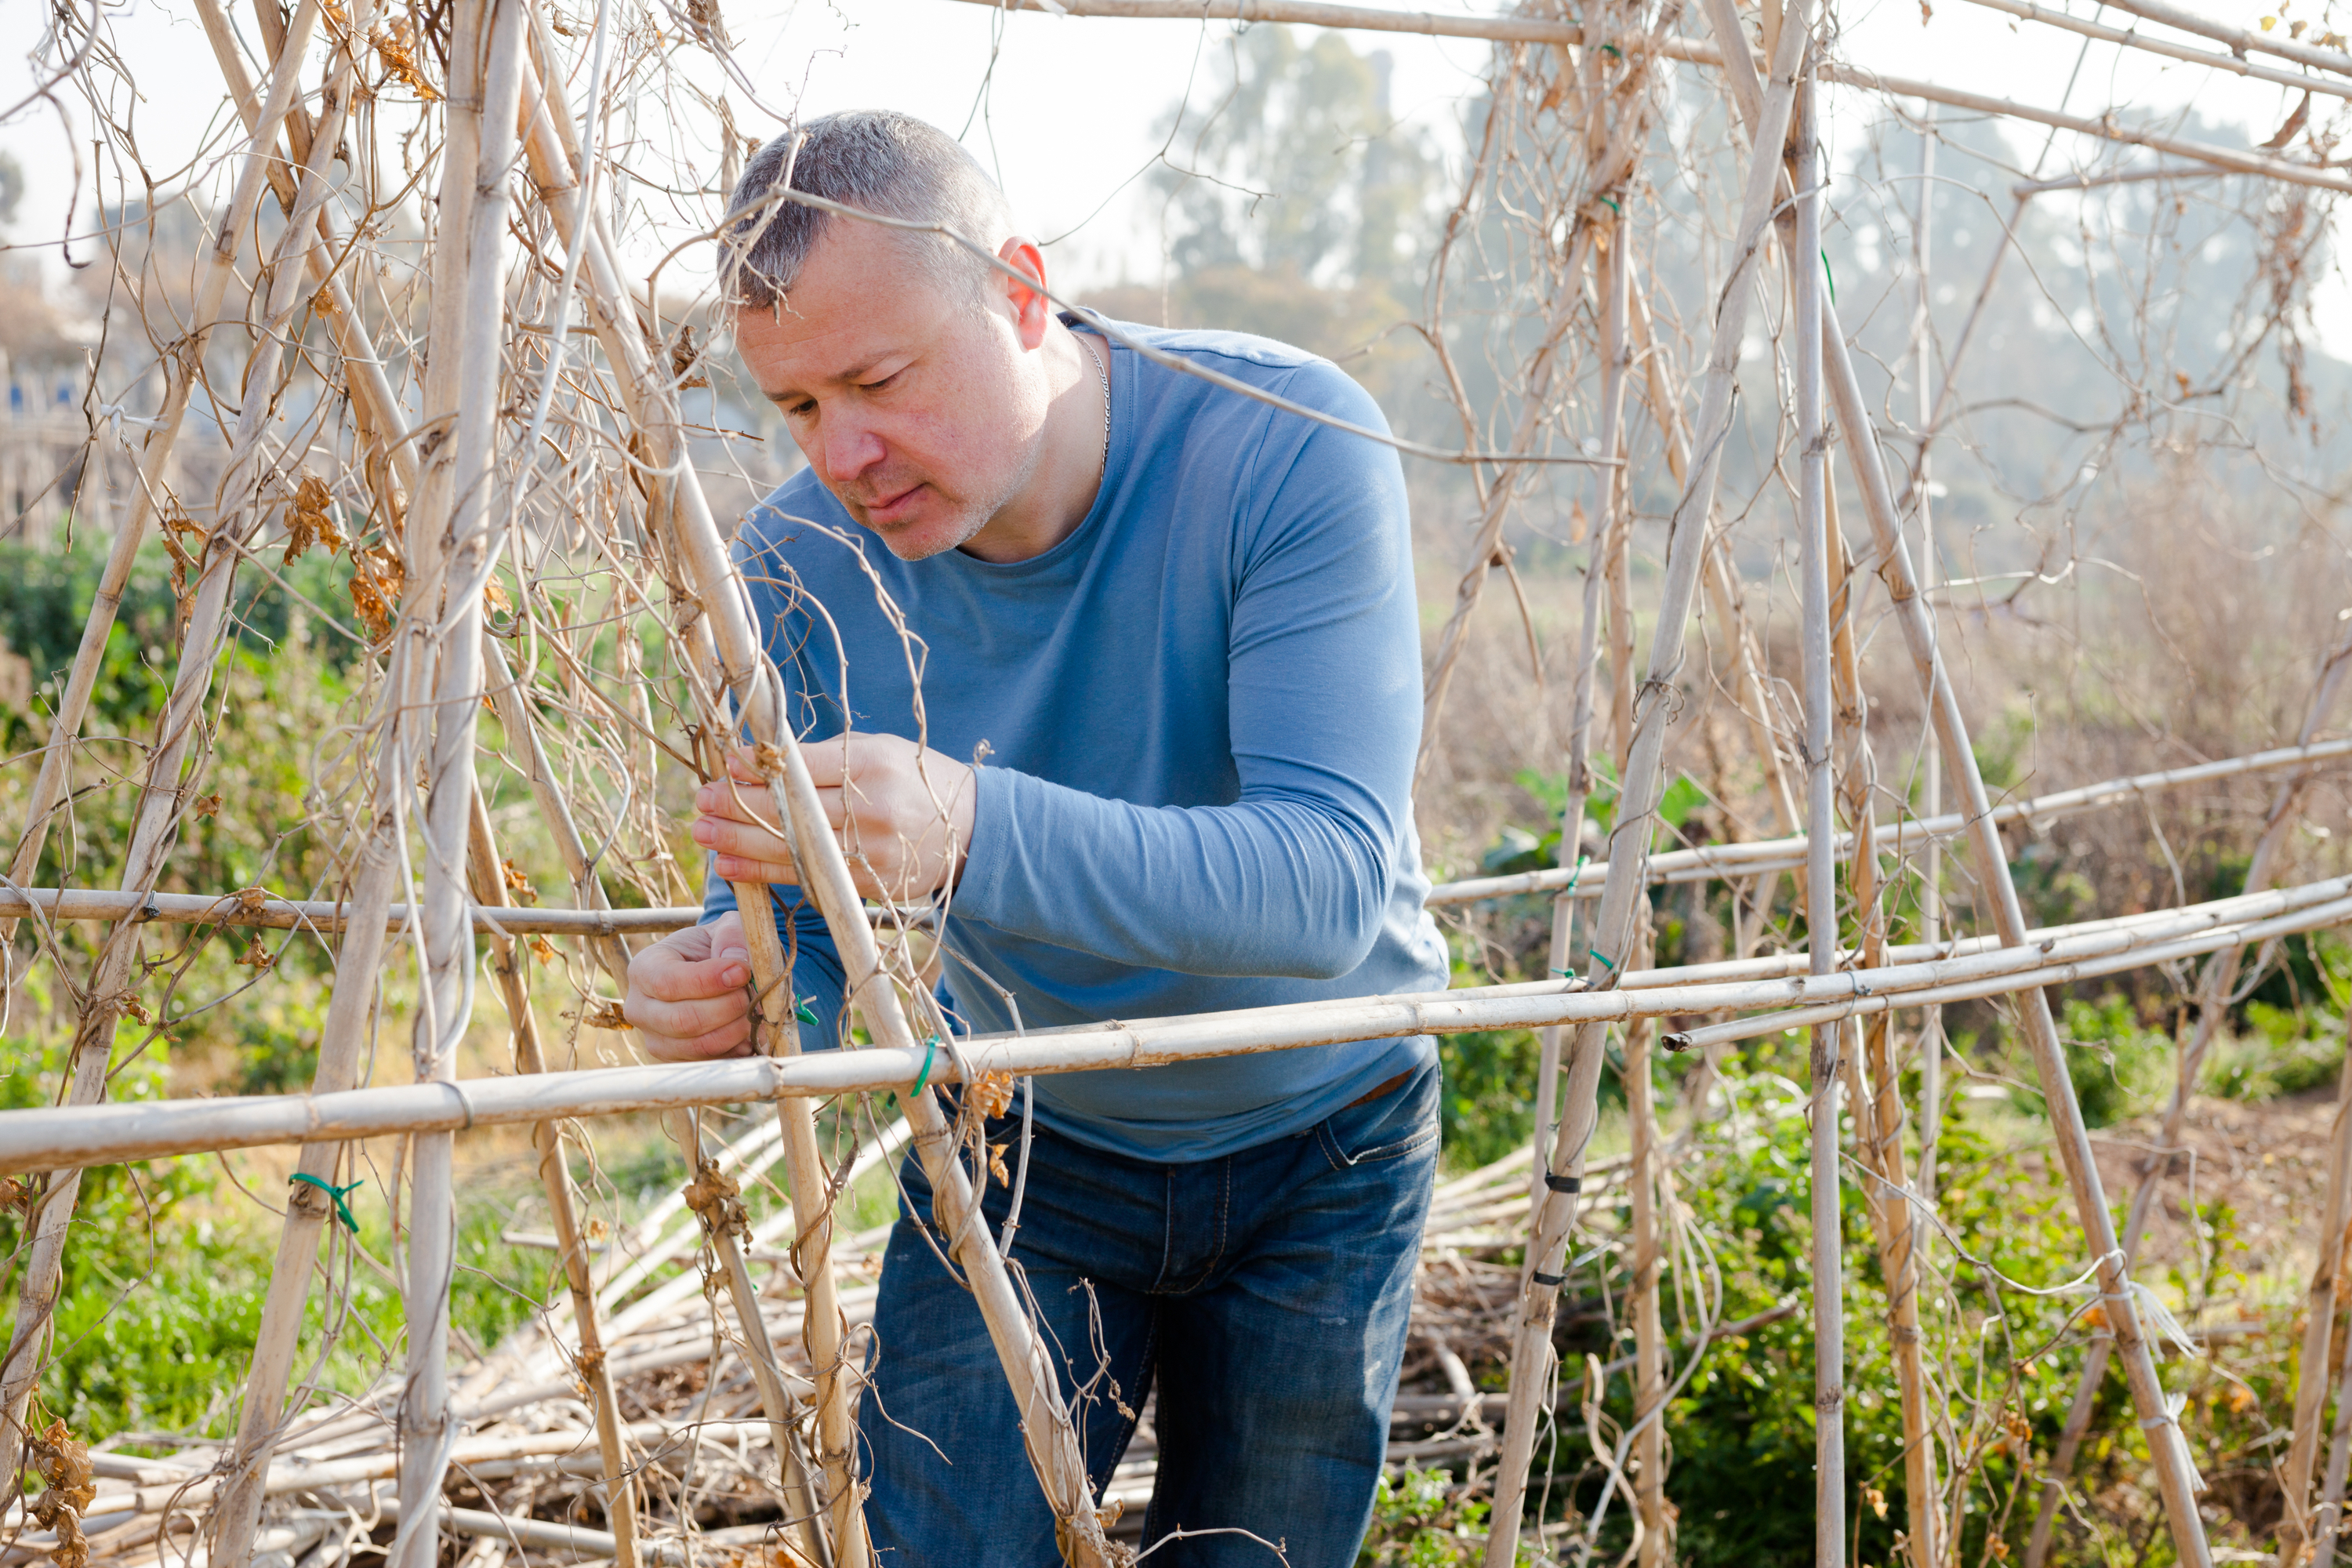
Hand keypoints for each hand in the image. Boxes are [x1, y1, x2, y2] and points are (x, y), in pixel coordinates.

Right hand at [624, 910, 753, 1061]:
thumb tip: (738, 963)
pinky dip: (737, 1050)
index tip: (743, 972)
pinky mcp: (677, 1060)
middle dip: (728, 1009)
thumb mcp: (725, 928)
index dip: (708, 981)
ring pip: (698, 1046)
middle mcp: (640, 1008)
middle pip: (682, 1020)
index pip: (668, 982)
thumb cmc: (714, 947)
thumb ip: (732, 936)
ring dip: (737, 1032)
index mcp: (644, 969)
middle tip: (755, 996)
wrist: (710, 972)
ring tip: (757, 1014)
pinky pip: (710, 1063)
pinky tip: (752, 1032)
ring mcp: (656, 1039)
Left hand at [690, 734, 976, 902]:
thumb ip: (821, 757)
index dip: (756, 768)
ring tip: (704, 833)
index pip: (800, 768)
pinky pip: (806, 879)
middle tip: (702, 800)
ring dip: (739, 843)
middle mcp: (871, 811)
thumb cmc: (913, 779)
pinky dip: (764, 873)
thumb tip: (755, 760)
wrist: (972, 827)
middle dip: (737, 806)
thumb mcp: (876, 751)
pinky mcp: (868, 885)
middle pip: (788, 811)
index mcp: (872, 767)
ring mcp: (870, 853)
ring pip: (789, 850)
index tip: (725, 766)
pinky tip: (733, 865)